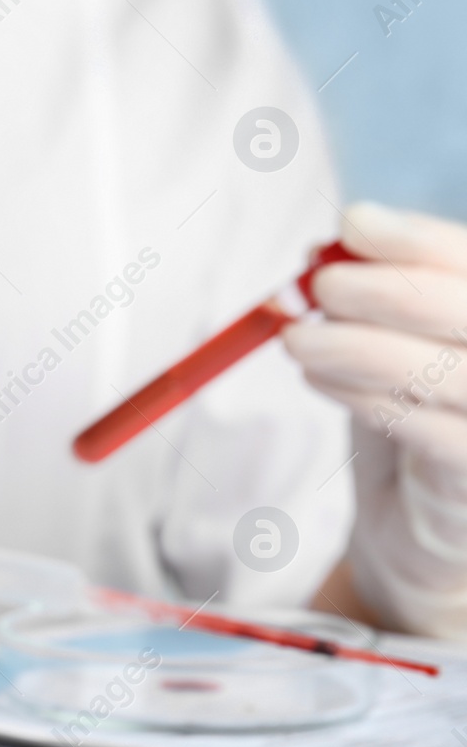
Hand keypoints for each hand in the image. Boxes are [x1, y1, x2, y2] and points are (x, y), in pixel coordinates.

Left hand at [283, 202, 466, 633]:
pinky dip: (367, 398)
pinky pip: (432, 433)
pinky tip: (320, 381)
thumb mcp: (392, 342)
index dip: (417, 239)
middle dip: (388, 291)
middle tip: (317, 287)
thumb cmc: (414, 416)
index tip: (353, 223)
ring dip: (362, 347)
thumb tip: (324, 249)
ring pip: (449, 372)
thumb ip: (371, 295)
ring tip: (298, 340)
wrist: (420, 524)